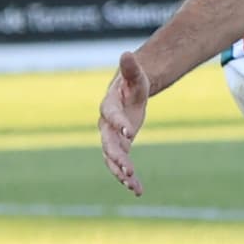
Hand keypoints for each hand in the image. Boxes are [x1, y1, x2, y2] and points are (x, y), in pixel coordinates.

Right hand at [98, 52, 152, 191]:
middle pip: (108, 143)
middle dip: (117, 156)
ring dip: (121, 172)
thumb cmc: (132, 84)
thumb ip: (131, 68)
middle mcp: (106, 126)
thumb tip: (127, 53)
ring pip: (112, 159)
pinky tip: (137, 190)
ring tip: (132, 185)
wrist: (128, 96)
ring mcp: (111, 139)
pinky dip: (128, 178)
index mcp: (109, 107)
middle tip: (128, 168)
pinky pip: (121, 165)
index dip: (118, 122)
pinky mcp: (119, 149)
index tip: (130, 131)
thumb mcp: (136, 77)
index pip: (111, 115)